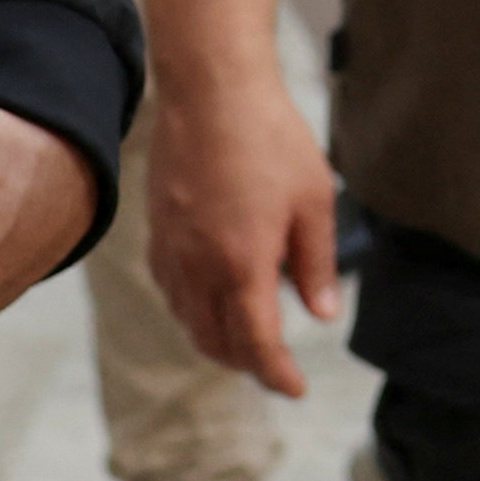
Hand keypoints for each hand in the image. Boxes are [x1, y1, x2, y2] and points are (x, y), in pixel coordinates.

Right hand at [149, 72, 343, 399]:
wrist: (209, 92)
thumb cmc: (270, 139)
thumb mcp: (314, 201)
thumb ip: (316, 264)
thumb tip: (321, 313)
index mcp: (243, 264)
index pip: (257, 345)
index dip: (277, 375)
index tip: (295, 388)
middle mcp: (199, 266)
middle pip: (217, 342)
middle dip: (248, 364)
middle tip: (276, 366)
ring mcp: (172, 250)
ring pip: (188, 320)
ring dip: (217, 341)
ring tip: (247, 339)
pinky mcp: (157, 230)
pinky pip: (171, 291)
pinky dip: (192, 311)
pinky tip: (213, 298)